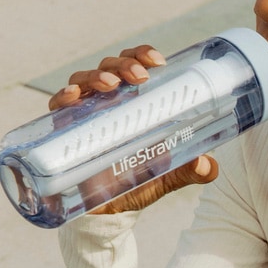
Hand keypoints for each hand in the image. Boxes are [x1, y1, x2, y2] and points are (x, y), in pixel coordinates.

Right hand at [48, 45, 218, 214]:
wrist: (110, 212)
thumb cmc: (138, 183)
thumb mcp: (167, 176)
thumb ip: (190, 171)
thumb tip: (209, 166)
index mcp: (134, 103)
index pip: (135, 66)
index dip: (142, 55)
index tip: (157, 61)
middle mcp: (108, 102)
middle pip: (110, 67)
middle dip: (123, 64)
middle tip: (139, 76)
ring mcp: (85, 114)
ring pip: (84, 80)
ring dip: (96, 75)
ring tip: (111, 84)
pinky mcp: (65, 131)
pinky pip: (58, 107)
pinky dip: (63, 98)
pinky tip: (73, 98)